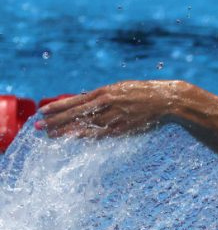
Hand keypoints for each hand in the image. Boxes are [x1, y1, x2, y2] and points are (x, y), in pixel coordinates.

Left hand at [38, 80, 188, 137]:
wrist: (167, 101)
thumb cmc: (145, 94)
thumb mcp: (122, 89)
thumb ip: (105, 97)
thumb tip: (88, 102)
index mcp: (106, 92)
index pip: (75, 100)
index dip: (58, 107)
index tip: (41, 111)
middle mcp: (107, 103)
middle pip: (76, 114)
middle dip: (56, 120)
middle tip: (38, 127)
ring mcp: (115, 116)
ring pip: (85, 125)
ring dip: (67, 131)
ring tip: (51, 136)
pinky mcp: (124, 128)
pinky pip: (101, 134)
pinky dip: (87, 137)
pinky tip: (75, 140)